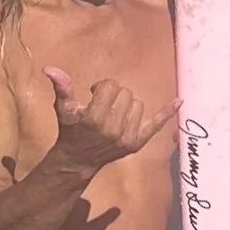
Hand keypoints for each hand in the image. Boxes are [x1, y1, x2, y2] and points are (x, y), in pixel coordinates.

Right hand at [45, 68, 177, 172]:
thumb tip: (50, 68)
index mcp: (94, 118)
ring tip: (115, 113)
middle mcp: (113, 129)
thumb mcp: (64, 109)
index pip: (110, 86)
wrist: (78, 160)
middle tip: (105, 104)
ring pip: (138, 104)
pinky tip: (179, 101)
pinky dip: (167, 112)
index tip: (95, 93)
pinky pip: (156, 124)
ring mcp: (127, 137)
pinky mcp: (138, 143)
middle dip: (115, 95)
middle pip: (126, 94)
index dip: (102, 87)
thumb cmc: (71, 131)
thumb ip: (62, 88)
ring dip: (127, 105)